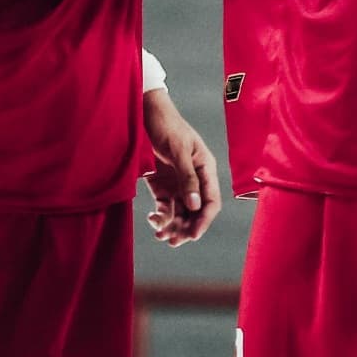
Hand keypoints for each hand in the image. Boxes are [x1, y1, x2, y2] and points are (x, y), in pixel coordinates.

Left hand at [141, 86, 223, 244]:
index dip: (204, 220)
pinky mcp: (162, 186)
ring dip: (172, 227)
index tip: (193, 235)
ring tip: (160, 235)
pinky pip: (165, 208)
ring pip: (180, 214)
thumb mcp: (178, 150)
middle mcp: (194, 180)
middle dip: (186, 229)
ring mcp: (178, 184)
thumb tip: (194, 205)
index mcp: (205, 169)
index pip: (211, 201)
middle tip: (173, 241)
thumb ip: (187, 177)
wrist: (145, 115)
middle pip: (196, 212)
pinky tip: (153, 220)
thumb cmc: (167, 126)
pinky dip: (160, 218)